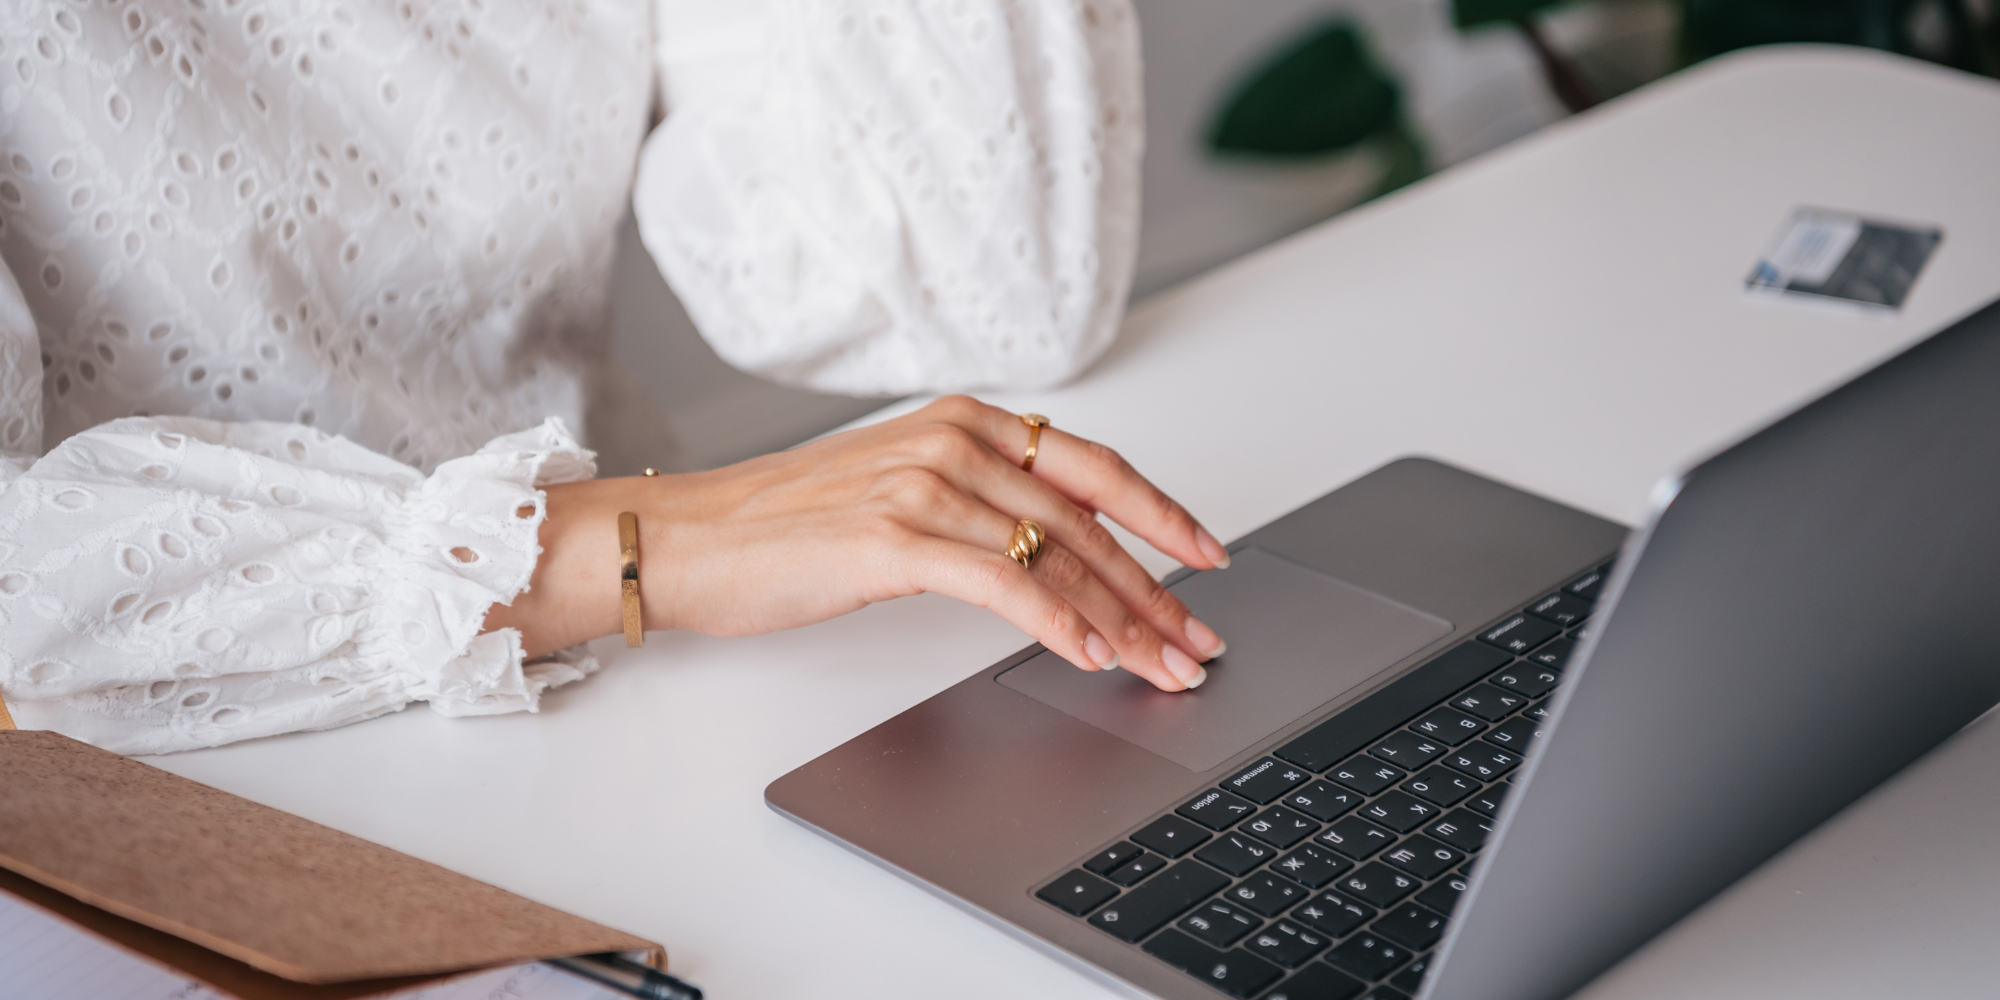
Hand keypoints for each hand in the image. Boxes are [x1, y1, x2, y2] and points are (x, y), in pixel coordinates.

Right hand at [482, 396, 1231, 690]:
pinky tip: (1091, 655)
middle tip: (1198, 639)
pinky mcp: (893, 538)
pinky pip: (1002, 585)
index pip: (1092, 467)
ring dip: (1123, 618)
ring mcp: (923, 485)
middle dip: (1155, 588)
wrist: (691, 539)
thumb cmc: (786, 525)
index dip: (1161, 514)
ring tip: (1162, 664)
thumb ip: (978, 503)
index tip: (1208, 556)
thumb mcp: (900, 489)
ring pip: (1054, 555)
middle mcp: (953, 441)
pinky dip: (1058, 623)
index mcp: (963, 421)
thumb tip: (1060, 557)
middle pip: (1086, 519)